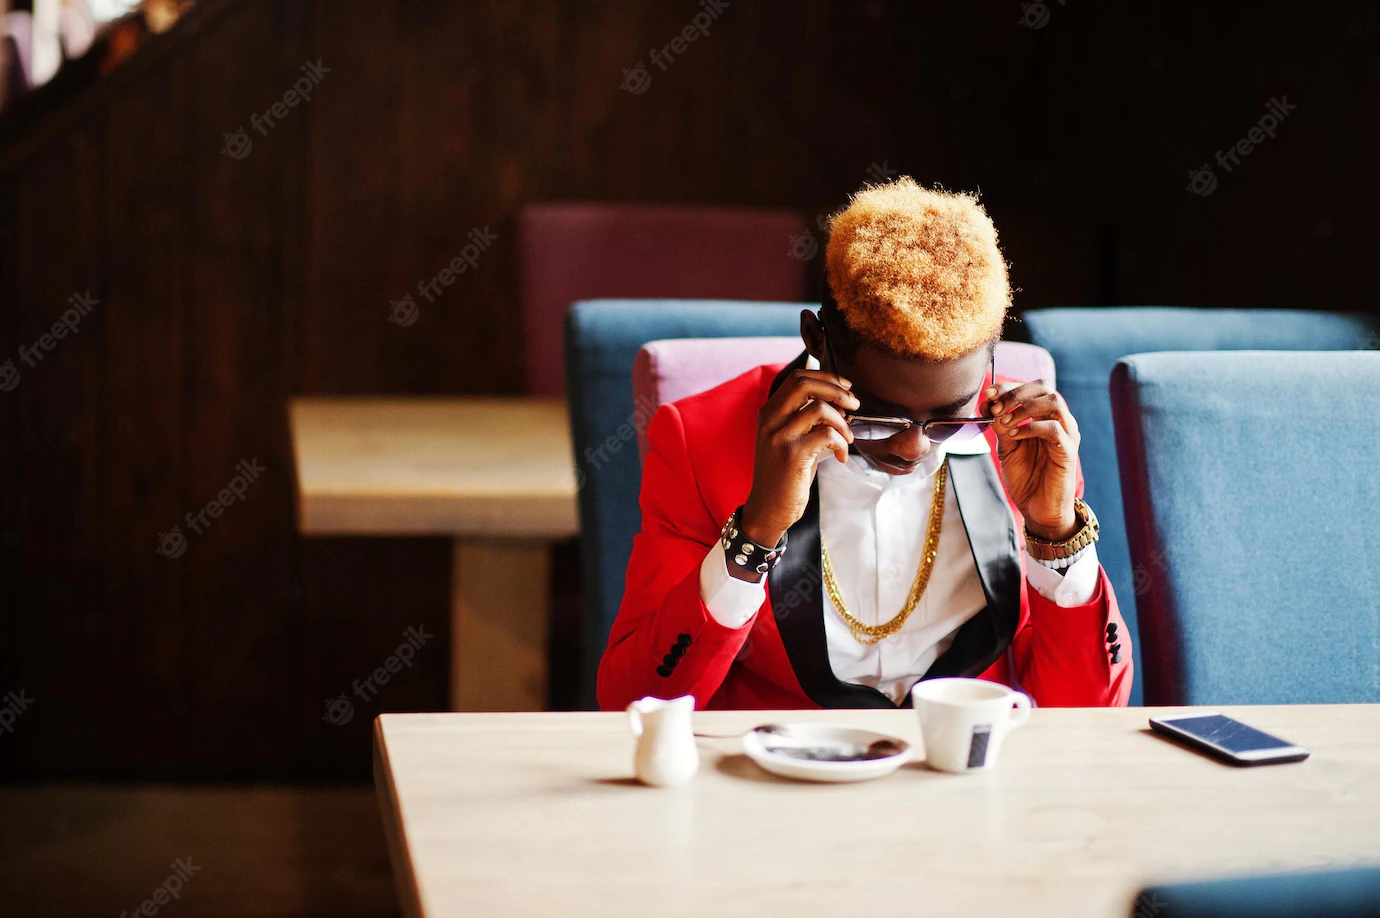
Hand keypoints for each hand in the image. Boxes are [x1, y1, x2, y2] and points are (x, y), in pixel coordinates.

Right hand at [739, 369, 858, 558]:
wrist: (768, 508)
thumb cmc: (786, 474)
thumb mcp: (791, 439)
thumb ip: (807, 417)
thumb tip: (840, 398)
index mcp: (769, 412)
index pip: (797, 377)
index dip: (826, 377)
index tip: (846, 387)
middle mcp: (770, 420)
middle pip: (805, 384)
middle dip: (837, 390)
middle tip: (854, 404)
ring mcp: (779, 436)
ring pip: (819, 408)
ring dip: (842, 422)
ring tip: (847, 439)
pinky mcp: (791, 455)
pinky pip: (826, 435)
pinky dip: (841, 443)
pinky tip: (840, 456)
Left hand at [984, 380, 1080, 540]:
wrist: (1038, 510)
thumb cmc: (1026, 478)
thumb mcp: (1007, 448)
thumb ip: (1001, 426)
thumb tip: (990, 405)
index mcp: (1044, 417)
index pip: (1032, 388)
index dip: (1008, 387)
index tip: (987, 394)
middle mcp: (1059, 421)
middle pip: (1044, 388)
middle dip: (1015, 392)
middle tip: (995, 406)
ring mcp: (1067, 435)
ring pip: (1053, 402)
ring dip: (1024, 407)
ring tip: (1004, 421)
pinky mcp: (1068, 452)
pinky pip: (1054, 429)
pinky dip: (1031, 427)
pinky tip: (1014, 435)